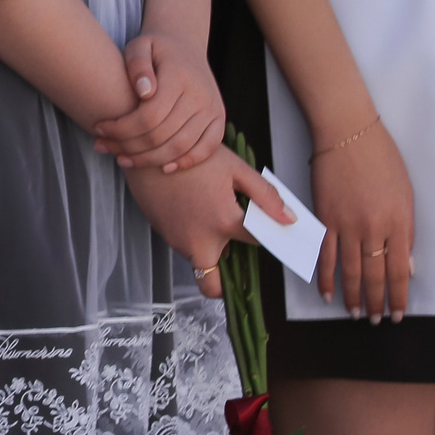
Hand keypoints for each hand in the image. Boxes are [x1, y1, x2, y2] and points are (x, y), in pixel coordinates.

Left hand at [92, 32, 225, 172]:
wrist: (185, 46)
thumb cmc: (154, 48)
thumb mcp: (139, 46)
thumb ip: (137, 64)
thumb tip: (144, 92)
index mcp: (179, 77)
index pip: (148, 116)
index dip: (121, 128)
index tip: (98, 128)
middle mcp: (200, 95)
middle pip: (162, 135)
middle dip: (128, 146)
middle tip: (103, 147)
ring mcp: (212, 109)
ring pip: (180, 146)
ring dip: (149, 159)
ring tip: (123, 160)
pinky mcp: (219, 119)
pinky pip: (207, 148)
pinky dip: (186, 162)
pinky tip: (163, 169)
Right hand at [124, 144, 289, 300]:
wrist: (146, 148)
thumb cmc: (191, 156)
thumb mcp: (235, 168)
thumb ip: (265, 196)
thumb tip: (288, 220)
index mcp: (224, 223)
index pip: (257, 245)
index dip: (268, 237)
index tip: (269, 233)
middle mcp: (199, 241)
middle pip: (216, 286)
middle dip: (228, 282)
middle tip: (236, 252)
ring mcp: (178, 241)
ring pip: (201, 262)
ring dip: (212, 250)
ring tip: (211, 214)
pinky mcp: (163, 234)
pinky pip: (185, 246)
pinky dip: (195, 237)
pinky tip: (194, 208)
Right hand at [308, 118, 411, 320]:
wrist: (347, 134)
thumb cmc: (382, 159)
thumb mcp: (406, 195)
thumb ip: (406, 232)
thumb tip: (407, 265)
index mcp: (398, 223)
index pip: (400, 271)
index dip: (398, 296)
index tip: (397, 313)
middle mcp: (373, 229)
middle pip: (376, 275)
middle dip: (376, 302)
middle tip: (375, 321)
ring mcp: (347, 224)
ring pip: (351, 270)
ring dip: (354, 296)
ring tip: (355, 314)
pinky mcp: (324, 217)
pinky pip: (325, 254)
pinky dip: (326, 276)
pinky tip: (328, 293)